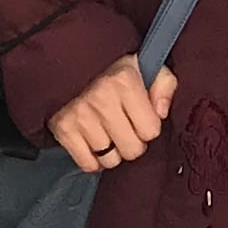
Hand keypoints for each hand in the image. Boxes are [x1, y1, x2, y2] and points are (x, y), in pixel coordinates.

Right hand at [45, 56, 173, 173]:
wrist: (68, 63)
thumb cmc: (113, 70)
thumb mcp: (146, 66)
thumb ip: (164, 85)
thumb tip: (161, 113)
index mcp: (124, 82)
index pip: (151, 131)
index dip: (148, 126)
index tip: (140, 116)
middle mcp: (102, 99)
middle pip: (132, 150)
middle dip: (133, 142)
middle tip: (125, 127)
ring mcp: (80, 115)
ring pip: (110, 160)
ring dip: (113, 152)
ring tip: (108, 133)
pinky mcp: (63, 129)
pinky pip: (87, 164)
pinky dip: (93, 160)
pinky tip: (94, 143)